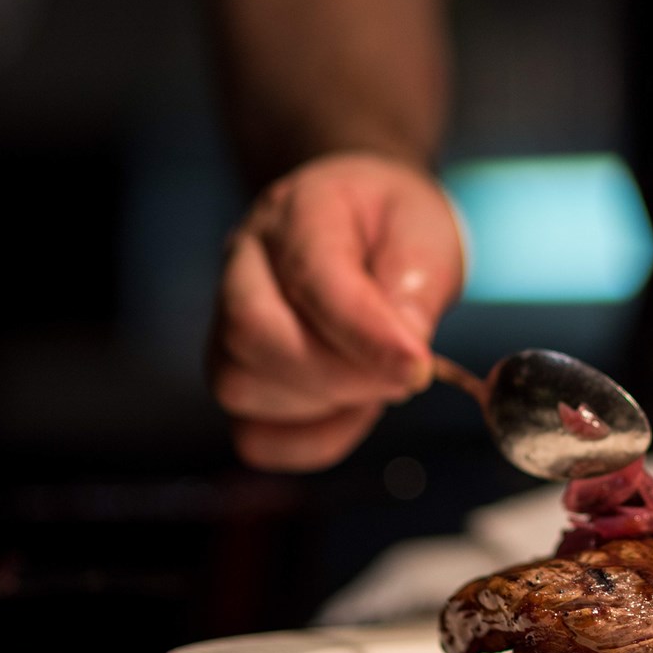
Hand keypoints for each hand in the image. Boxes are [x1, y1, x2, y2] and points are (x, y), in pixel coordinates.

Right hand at [209, 152, 462, 470]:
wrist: (373, 229)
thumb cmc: (398, 228)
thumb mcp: (426, 236)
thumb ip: (416, 288)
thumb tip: (404, 352)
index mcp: (298, 212)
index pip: (311, 278)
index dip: (365, 334)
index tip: (418, 366)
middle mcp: (245, 262)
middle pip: (252, 333)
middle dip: (340, 373)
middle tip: (403, 377)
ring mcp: (227, 319)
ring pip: (241, 386)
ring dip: (324, 404)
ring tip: (379, 382)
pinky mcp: (237, 373)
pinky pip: (254, 435)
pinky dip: (311, 441)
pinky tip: (353, 411)